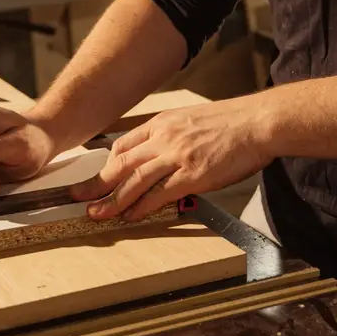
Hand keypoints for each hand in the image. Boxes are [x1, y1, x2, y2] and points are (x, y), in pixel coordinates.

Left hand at [69, 99, 272, 220]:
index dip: (107, 164)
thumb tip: (163, 155)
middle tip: (79, 197)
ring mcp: (177, 155)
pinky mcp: (193, 174)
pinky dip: (142, 206)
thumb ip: (174, 135)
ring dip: (112, 199)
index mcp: (164, 122)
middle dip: (97, 183)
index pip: (125, 144)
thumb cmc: (233, 122)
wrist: (258, 122)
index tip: (98, 177)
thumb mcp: (194, 119)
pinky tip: (131, 216)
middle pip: (121, 163)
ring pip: (135, 180)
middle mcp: (165, 137)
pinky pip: (160, 193)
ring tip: (97, 214)